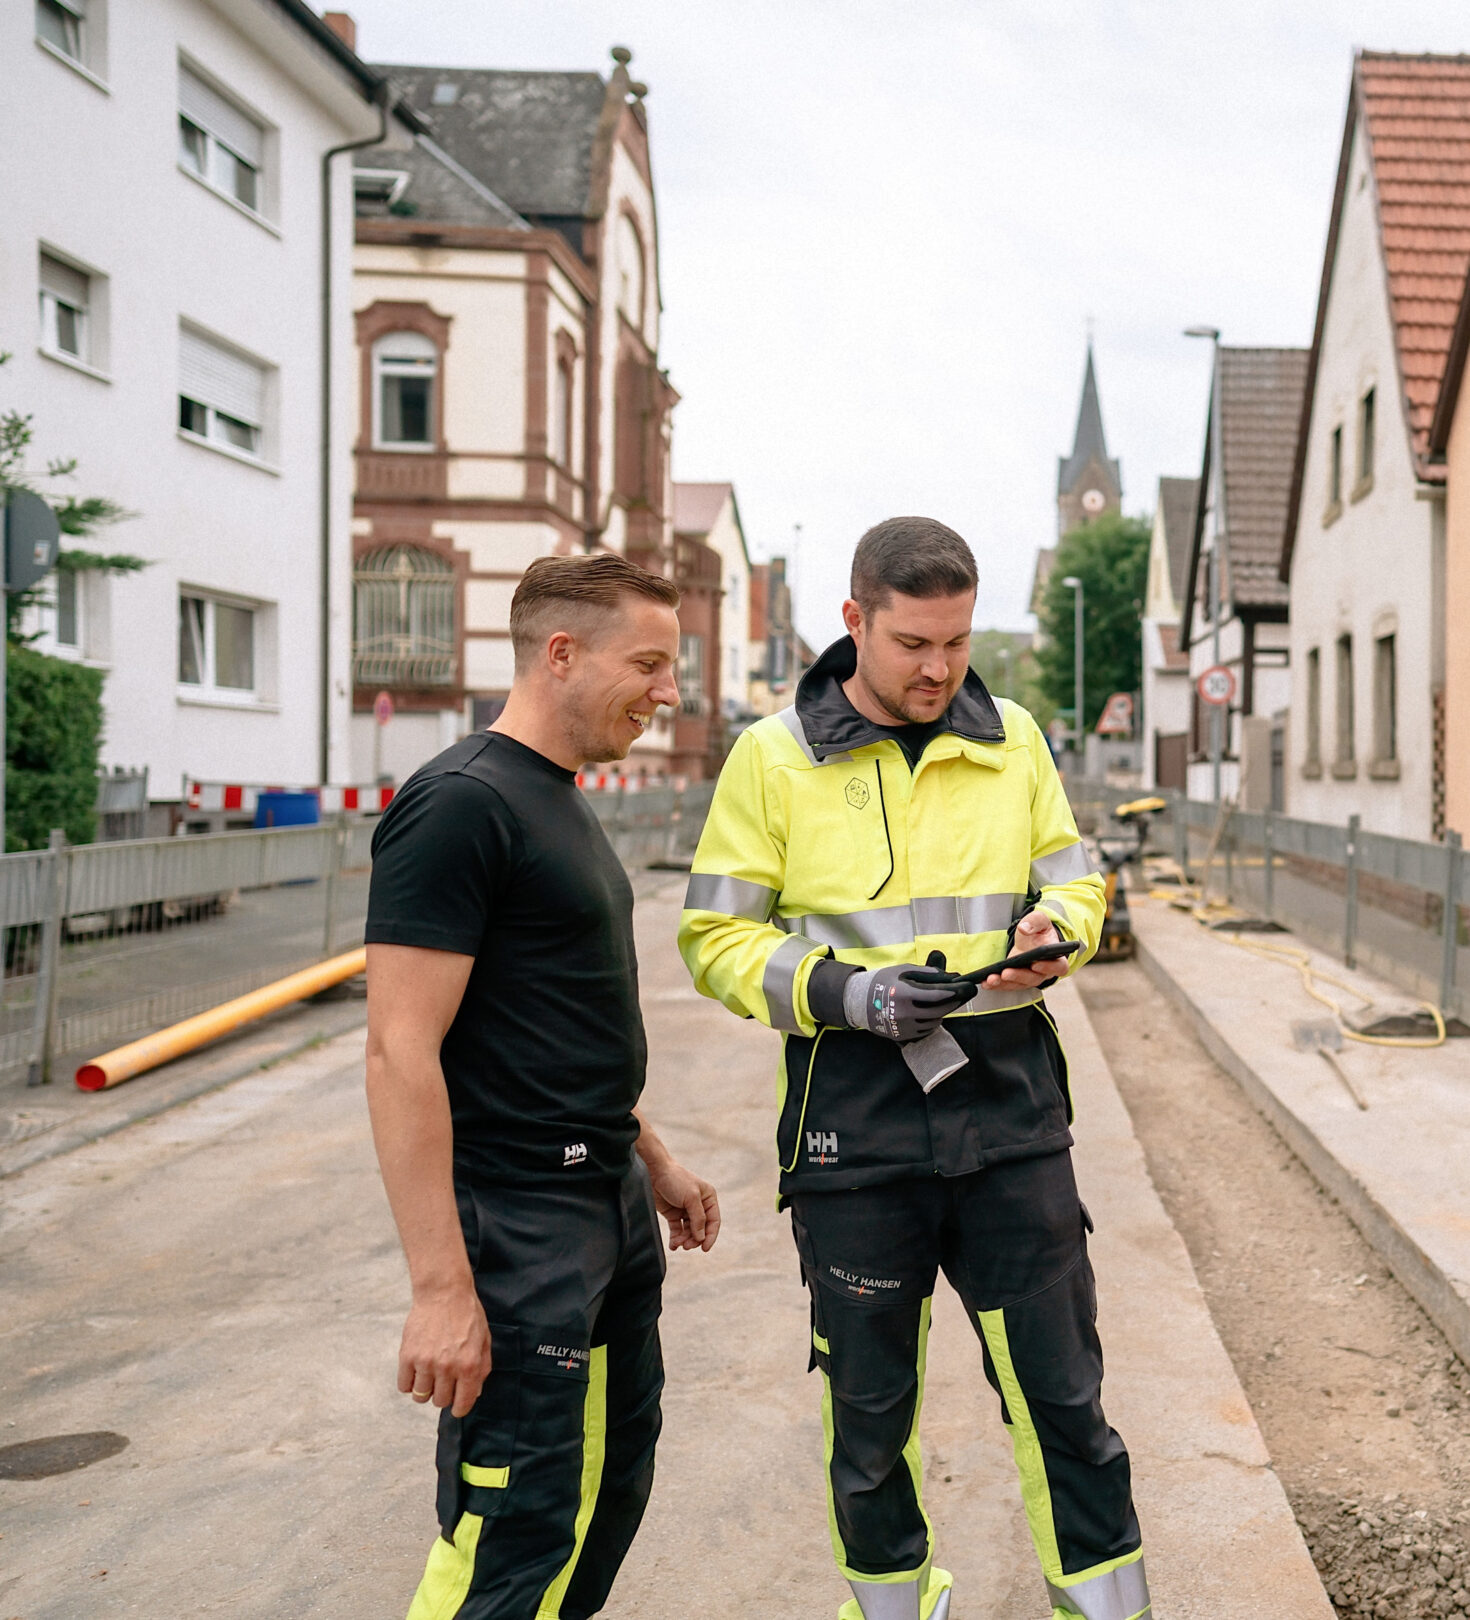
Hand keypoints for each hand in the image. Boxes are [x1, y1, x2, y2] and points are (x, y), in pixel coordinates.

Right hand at [398, 1279, 491, 1417]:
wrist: (443, 1291)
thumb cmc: (467, 1314)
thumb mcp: (484, 1340)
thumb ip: (482, 1369)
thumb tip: (475, 1393)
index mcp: (469, 1365)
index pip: (462, 1404)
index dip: (460, 1408)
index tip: (457, 1404)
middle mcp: (447, 1367)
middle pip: (440, 1402)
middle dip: (443, 1394)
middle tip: (444, 1379)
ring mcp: (425, 1362)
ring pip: (421, 1397)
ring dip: (426, 1389)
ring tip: (429, 1374)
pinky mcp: (407, 1356)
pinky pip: (404, 1386)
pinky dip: (409, 1382)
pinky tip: (417, 1370)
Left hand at [648, 1158, 720, 1252]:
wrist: (653, 1171)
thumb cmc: (675, 1179)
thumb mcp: (691, 1197)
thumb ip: (698, 1218)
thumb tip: (701, 1238)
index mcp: (708, 1198)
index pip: (714, 1221)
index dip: (710, 1236)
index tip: (704, 1249)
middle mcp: (699, 1205)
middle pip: (701, 1229)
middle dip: (694, 1239)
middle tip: (686, 1246)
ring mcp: (685, 1210)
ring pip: (689, 1231)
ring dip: (684, 1239)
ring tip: (677, 1244)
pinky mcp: (673, 1214)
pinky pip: (678, 1230)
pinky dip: (676, 1238)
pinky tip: (673, 1245)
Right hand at [843, 963, 973, 1040]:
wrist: (861, 1002)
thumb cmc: (884, 982)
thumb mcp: (901, 971)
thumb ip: (924, 972)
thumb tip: (946, 975)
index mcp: (904, 994)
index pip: (935, 995)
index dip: (952, 993)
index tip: (963, 989)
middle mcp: (904, 1012)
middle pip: (938, 1011)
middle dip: (952, 1004)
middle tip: (959, 998)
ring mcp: (903, 1026)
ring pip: (934, 1022)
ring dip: (941, 1013)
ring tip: (941, 1004)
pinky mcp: (903, 1035)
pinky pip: (925, 1030)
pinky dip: (931, 1022)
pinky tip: (929, 1014)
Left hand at [980, 910, 1069, 990]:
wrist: (1032, 939)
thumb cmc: (1040, 932)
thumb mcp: (1040, 920)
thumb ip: (1035, 921)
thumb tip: (1025, 928)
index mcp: (1056, 959)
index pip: (1058, 967)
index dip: (1048, 967)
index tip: (1035, 964)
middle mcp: (1045, 972)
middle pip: (1034, 979)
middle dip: (1018, 976)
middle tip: (1006, 973)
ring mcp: (1030, 978)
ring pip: (1019, 984)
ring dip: (1004, 983)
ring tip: (991, 979)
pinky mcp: (1017, 980)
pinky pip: (1008, 986)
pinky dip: (997, 985)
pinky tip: (986, 982)